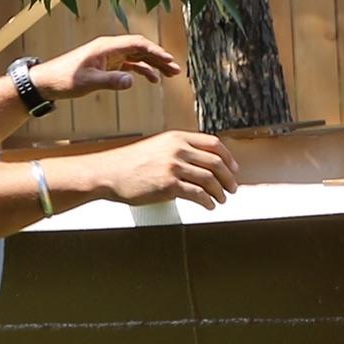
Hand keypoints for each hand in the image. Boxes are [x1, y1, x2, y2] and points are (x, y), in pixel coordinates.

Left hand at [31, 34, 183, 99]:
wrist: (47, 81)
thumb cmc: (64, 79)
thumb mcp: (88, 82)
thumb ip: (111, 81)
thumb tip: (133, 81)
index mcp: (107, 46)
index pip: (138, 44)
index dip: (156, 51)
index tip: (170, 61)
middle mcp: (110, 48)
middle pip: (141, 48)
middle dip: (160, 57)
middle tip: (176, 70)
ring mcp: (109, 55)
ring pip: (137, 56)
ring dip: (154, 64)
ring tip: (170, 75)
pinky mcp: (106, 64)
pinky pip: (130, 64)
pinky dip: (142, 70)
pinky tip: (152, 79)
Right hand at [78, 130, 235, 208]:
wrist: (109, 173)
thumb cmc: (131, 163)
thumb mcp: (158, 147)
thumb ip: (179, 150)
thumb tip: (203, 164)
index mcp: (177, 138)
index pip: (214, 143)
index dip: (228, 158)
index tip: (234, 169)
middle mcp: (178, 149)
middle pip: (216, 162)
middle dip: (228, 177)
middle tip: (232, 188)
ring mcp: (174, 167)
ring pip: (209, 179)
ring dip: (220, 192)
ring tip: (221, 199)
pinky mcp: (168, 185)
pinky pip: (198, 194)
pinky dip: (208, 201)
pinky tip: (209, 205)